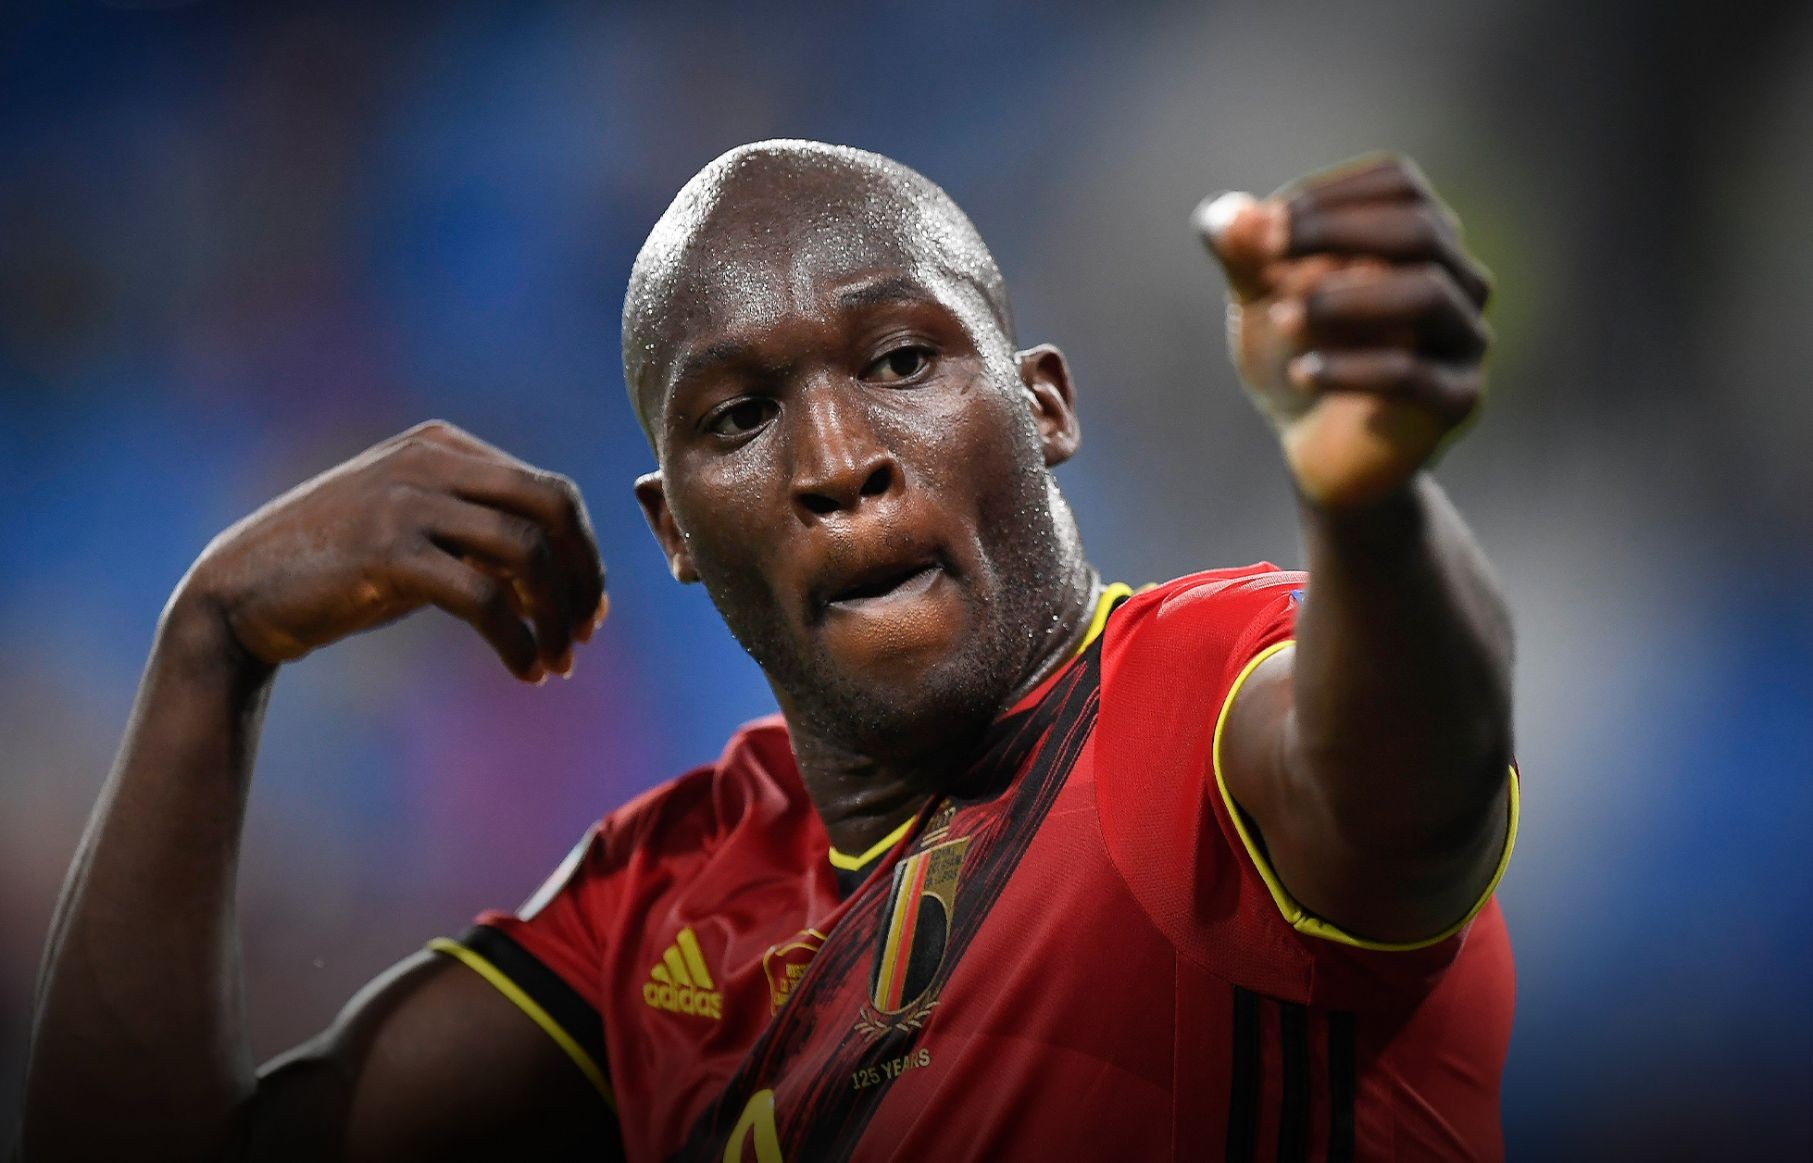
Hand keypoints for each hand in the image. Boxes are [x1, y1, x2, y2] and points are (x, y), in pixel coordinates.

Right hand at [174, 420, 607, 682]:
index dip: (584, 553)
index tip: (589, 609)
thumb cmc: (338, 571)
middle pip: (553, 509)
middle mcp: (430, 460)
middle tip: (584, 635)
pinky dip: (517, 640)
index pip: (549, 491)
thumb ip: (482, 535)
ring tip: (555, 664)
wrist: (236, 594)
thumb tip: (565, 579)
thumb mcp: (417, 532)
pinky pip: (485, 598)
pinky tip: (524, 671)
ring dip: (554, 618)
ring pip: (527, 553)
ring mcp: (407, 502)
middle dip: (581, 578)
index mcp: (443, 445)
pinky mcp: (387, 554)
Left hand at [1195, 154, 1492, 507]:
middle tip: (1265, 253)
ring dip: (1344, 298)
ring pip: (1428, 294)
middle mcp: (1458, 278)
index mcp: (1419, 237)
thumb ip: (1244, 251)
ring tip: (1280, 316)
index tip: (1264, 223)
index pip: (1398, 183)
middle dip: (1335, 232)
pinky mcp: (1456, 400)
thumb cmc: (1298, 353)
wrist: (1317, 448)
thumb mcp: (1260, 295)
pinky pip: (1412, 374)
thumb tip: (1229, 218)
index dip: (1330, 193)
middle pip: (1420, 228)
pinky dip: (1349, 368)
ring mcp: (1465, 339)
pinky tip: (1300, 372)